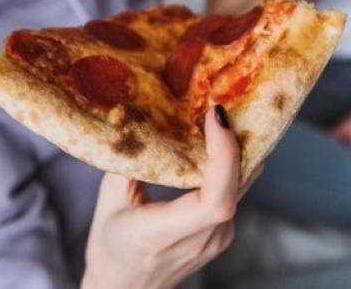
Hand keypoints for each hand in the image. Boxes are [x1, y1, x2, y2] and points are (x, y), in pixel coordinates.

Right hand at [81, 106, 262, 288]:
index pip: (216, 200)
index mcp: (164, 235)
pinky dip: (232, 164)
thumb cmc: (111, 247)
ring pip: (241, 187)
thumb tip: (133, 115)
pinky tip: (220, 142)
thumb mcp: (109, 200)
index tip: (215, 116)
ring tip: (223, 115)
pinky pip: (236, 191)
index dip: (225, 154)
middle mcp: (200, 241)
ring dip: (237, 149)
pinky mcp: (222, 232)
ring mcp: (217, 240)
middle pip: (235, 187)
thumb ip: (126, 160)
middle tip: (220, 103)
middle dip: (235, 140)